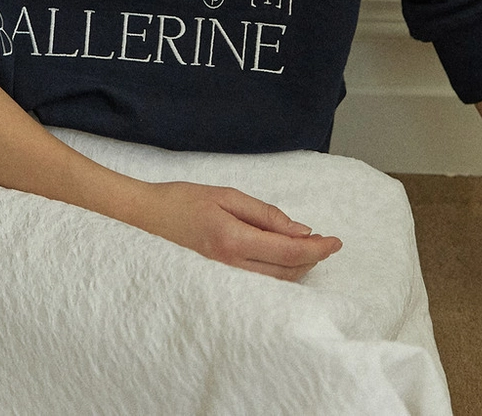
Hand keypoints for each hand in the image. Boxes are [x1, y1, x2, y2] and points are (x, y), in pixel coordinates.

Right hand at [126, 180, 341, 281]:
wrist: (144, 218)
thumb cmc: (182, 200)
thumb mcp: (226, 195)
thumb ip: (264, 213)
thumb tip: (300, 229)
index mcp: (232, 240)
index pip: (287, 251)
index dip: (316, 248)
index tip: (336, 241)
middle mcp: (229, 266)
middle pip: (286, 272)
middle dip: (312, 259)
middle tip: (327, 242)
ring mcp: (223, 280)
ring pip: (274, 283)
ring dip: (298, 268)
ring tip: (310, 249)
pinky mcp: (218, 284)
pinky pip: (259, 285)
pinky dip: (279, 274)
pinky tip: (284, 262)